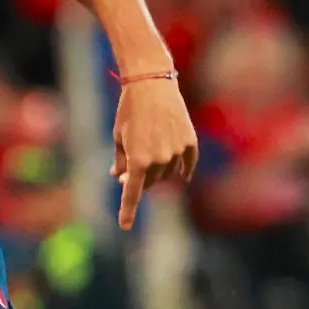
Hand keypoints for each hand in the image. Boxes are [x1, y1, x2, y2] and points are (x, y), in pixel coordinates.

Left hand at [111, 79, 197, 230]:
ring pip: (168, 173)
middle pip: (149, 182)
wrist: (152, 83)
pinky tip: (182, 174)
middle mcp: (159, 160)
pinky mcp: (190, 142)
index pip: (132, 193)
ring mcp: (177, 152)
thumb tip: (118, 176)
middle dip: (138, 179)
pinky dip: (183, 169)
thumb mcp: (118, 135)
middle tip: (126, 172)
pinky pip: (187, 164)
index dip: (127, 210)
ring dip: (157, 169)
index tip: (124, 226)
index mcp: (138, 160)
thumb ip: (120, 160)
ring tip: (148, 150)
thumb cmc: (129, 109)